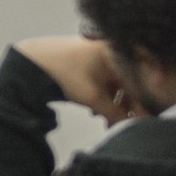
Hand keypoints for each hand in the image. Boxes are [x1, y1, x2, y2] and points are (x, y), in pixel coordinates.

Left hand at [13, 36, 136, 120]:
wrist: (32, 63)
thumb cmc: (64, 73)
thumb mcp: (92, 96)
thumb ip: (115, 113)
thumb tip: (132, 125)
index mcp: (118, 51)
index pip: (139, 80)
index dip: (143, 102)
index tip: (143, 120)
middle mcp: (114, 50)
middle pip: (129, 83)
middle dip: (126, 106)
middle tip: (122, 125)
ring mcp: (102, 55)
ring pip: (118, 85)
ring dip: (114, 105)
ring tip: (105, 121)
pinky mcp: (92, 62)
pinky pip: (107, 82)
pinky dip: (105, 97)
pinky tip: (96, 111)